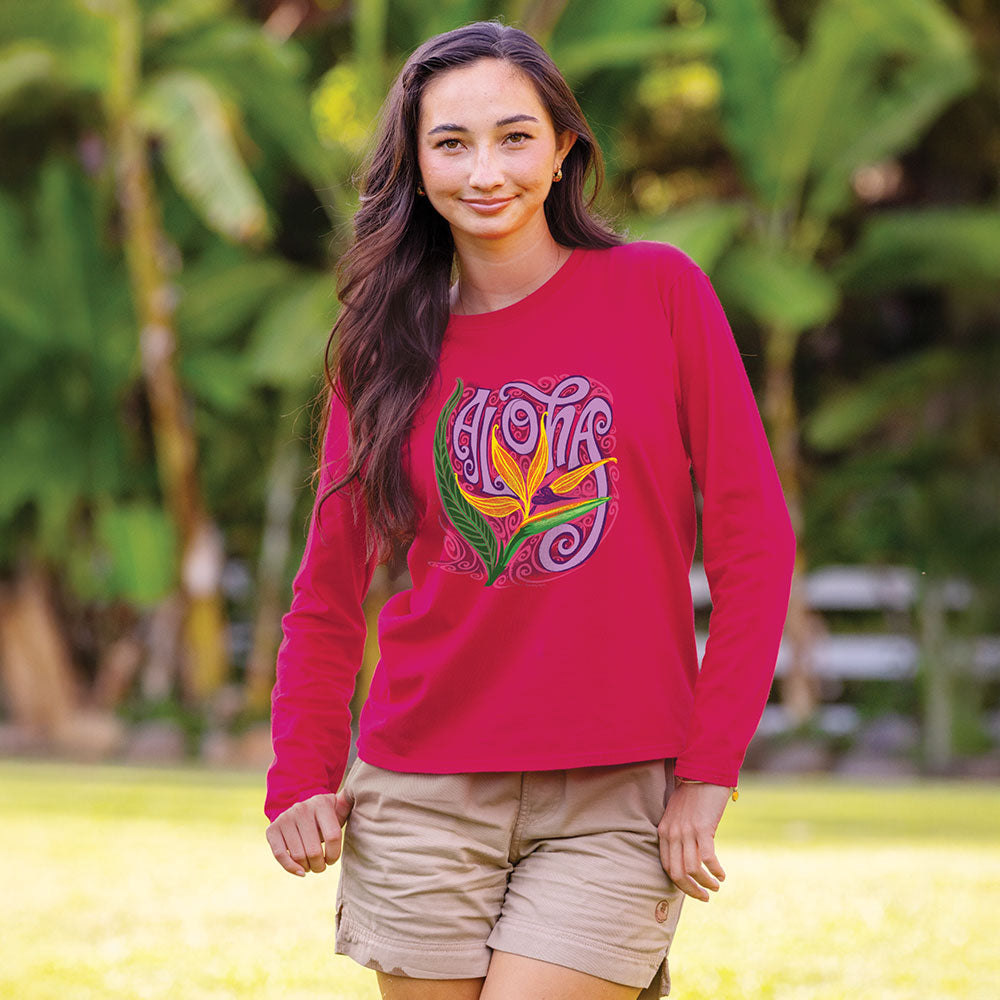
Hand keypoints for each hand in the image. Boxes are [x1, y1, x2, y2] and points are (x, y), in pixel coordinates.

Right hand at [266, 791, 351, 876]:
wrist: (300, 810)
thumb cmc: (325, 815)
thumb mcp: (338, 808)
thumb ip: (348, 804)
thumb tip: (358, 794)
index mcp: (321, 803)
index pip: (333, 836)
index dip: (334, 854)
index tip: (332, 859)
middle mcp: (301, 808)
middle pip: (314, 850)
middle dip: (320, 865)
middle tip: (321, 866)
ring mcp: (285, 818)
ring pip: (298, 855)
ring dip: (307, 867)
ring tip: (312, 865)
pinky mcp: (272, 829)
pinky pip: (280, 855)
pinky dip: (291, 868)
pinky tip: (301, 872)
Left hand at [657, 781, 731, 901]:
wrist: (703, 772)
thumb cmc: (693, 795)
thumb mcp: (678, 815)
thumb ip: (678, 835)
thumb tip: (688, 857)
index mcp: (663, 831)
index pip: (666, 866)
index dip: (679, 883)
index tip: (692, 890)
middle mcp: (672, 833)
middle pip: (676, 873)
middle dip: (691, 890)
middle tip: (704, 897)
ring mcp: (686, 831)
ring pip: (692, 869)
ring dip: (705, 883)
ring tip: (716, 886)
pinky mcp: (702, 828)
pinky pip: (708, 858)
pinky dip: (715, 871)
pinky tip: (722, 874)